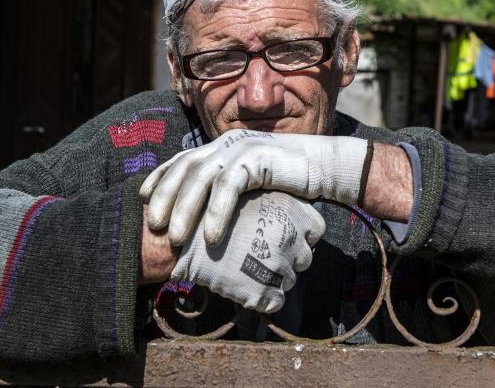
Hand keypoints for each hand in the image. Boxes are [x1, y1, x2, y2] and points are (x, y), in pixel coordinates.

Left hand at [140, 129, 368, 244]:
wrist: (327, 167)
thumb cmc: (290, 181)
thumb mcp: (253, 185)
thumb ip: (231, 192)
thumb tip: (208, 223)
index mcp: (222, 146)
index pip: (183, 159)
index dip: (160, 177)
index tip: (143, 199)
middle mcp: (227, 143)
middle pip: (185, 167)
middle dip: (164, 196)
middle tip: (152, 225)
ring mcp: (241, 148)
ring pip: (201, 177)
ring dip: (184, 209)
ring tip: (174, 238)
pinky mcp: (257, 157)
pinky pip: (228, 186)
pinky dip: (216, 212)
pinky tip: (210, 237)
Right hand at [171, 191, 325, 312]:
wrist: (178, 233)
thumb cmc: (207, 210)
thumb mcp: (244, 192)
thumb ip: (270, 202)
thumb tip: (285, 215)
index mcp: (291, 209)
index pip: (316, 228)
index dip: (298, 233)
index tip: (278, 233)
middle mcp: (292, 237)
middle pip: (305, 256)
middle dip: (287, 257)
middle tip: (258, 252)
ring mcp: (280, 265)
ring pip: (289, 279)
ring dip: (272, 277)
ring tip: (245, 267)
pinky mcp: (265, 291)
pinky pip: (275, 302)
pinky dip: (262, 298)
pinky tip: (243, 285)